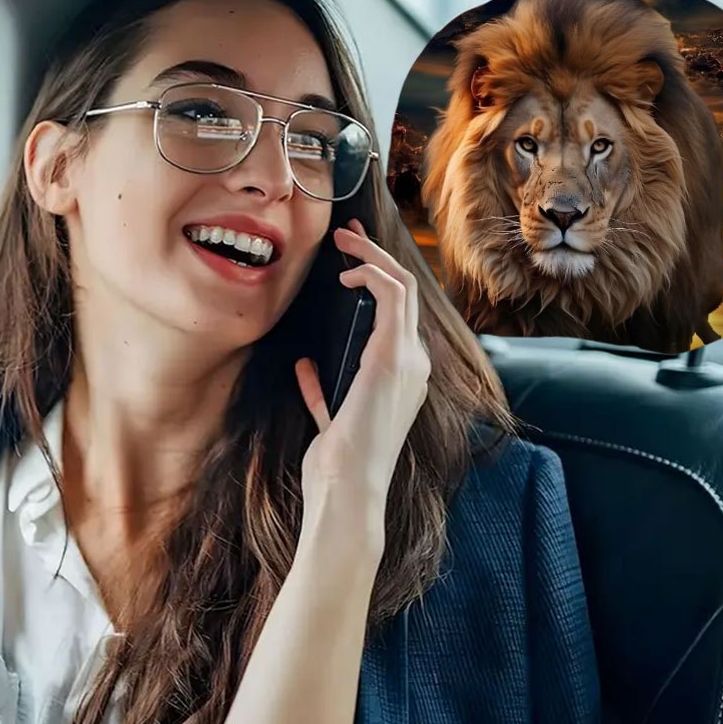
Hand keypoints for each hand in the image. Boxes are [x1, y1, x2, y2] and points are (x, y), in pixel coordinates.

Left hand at [294, 218, 430, 558]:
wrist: (347, 487)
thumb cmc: (338, 462)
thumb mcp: (329, 417)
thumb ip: (322, 391)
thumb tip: (308, 365)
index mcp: (403, 378)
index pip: (398, 318)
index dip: (377, 282)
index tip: (349, 264)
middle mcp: (414, 365)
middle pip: (406, 294)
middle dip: (378, 258)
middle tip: (349, 235)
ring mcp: (409, 359)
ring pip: (403, 287)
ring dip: (374, 257)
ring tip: (346, 240)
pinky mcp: (393, 357)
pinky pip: (392, 297)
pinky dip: (372, 276)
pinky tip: (347, 274)